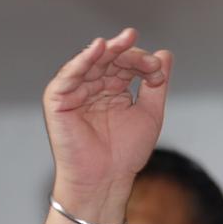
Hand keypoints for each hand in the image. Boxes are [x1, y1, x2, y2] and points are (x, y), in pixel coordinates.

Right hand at [43, 28, 170, 203]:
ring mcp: (74, 91)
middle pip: (109, 60)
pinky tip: (98, 48)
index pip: (126, 65)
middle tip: (147, 59)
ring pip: (91, 62)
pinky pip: (69, 75)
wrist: (106, 180)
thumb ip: (156, 85)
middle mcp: (92, 86)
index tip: (158, 71)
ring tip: (127, 43)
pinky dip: (82, 60)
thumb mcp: (149, 114)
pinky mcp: (57, 99)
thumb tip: (165, 54)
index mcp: (112, 89)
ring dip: (110, 52)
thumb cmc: (125, 154)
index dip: (142, 63)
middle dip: (129, 55)